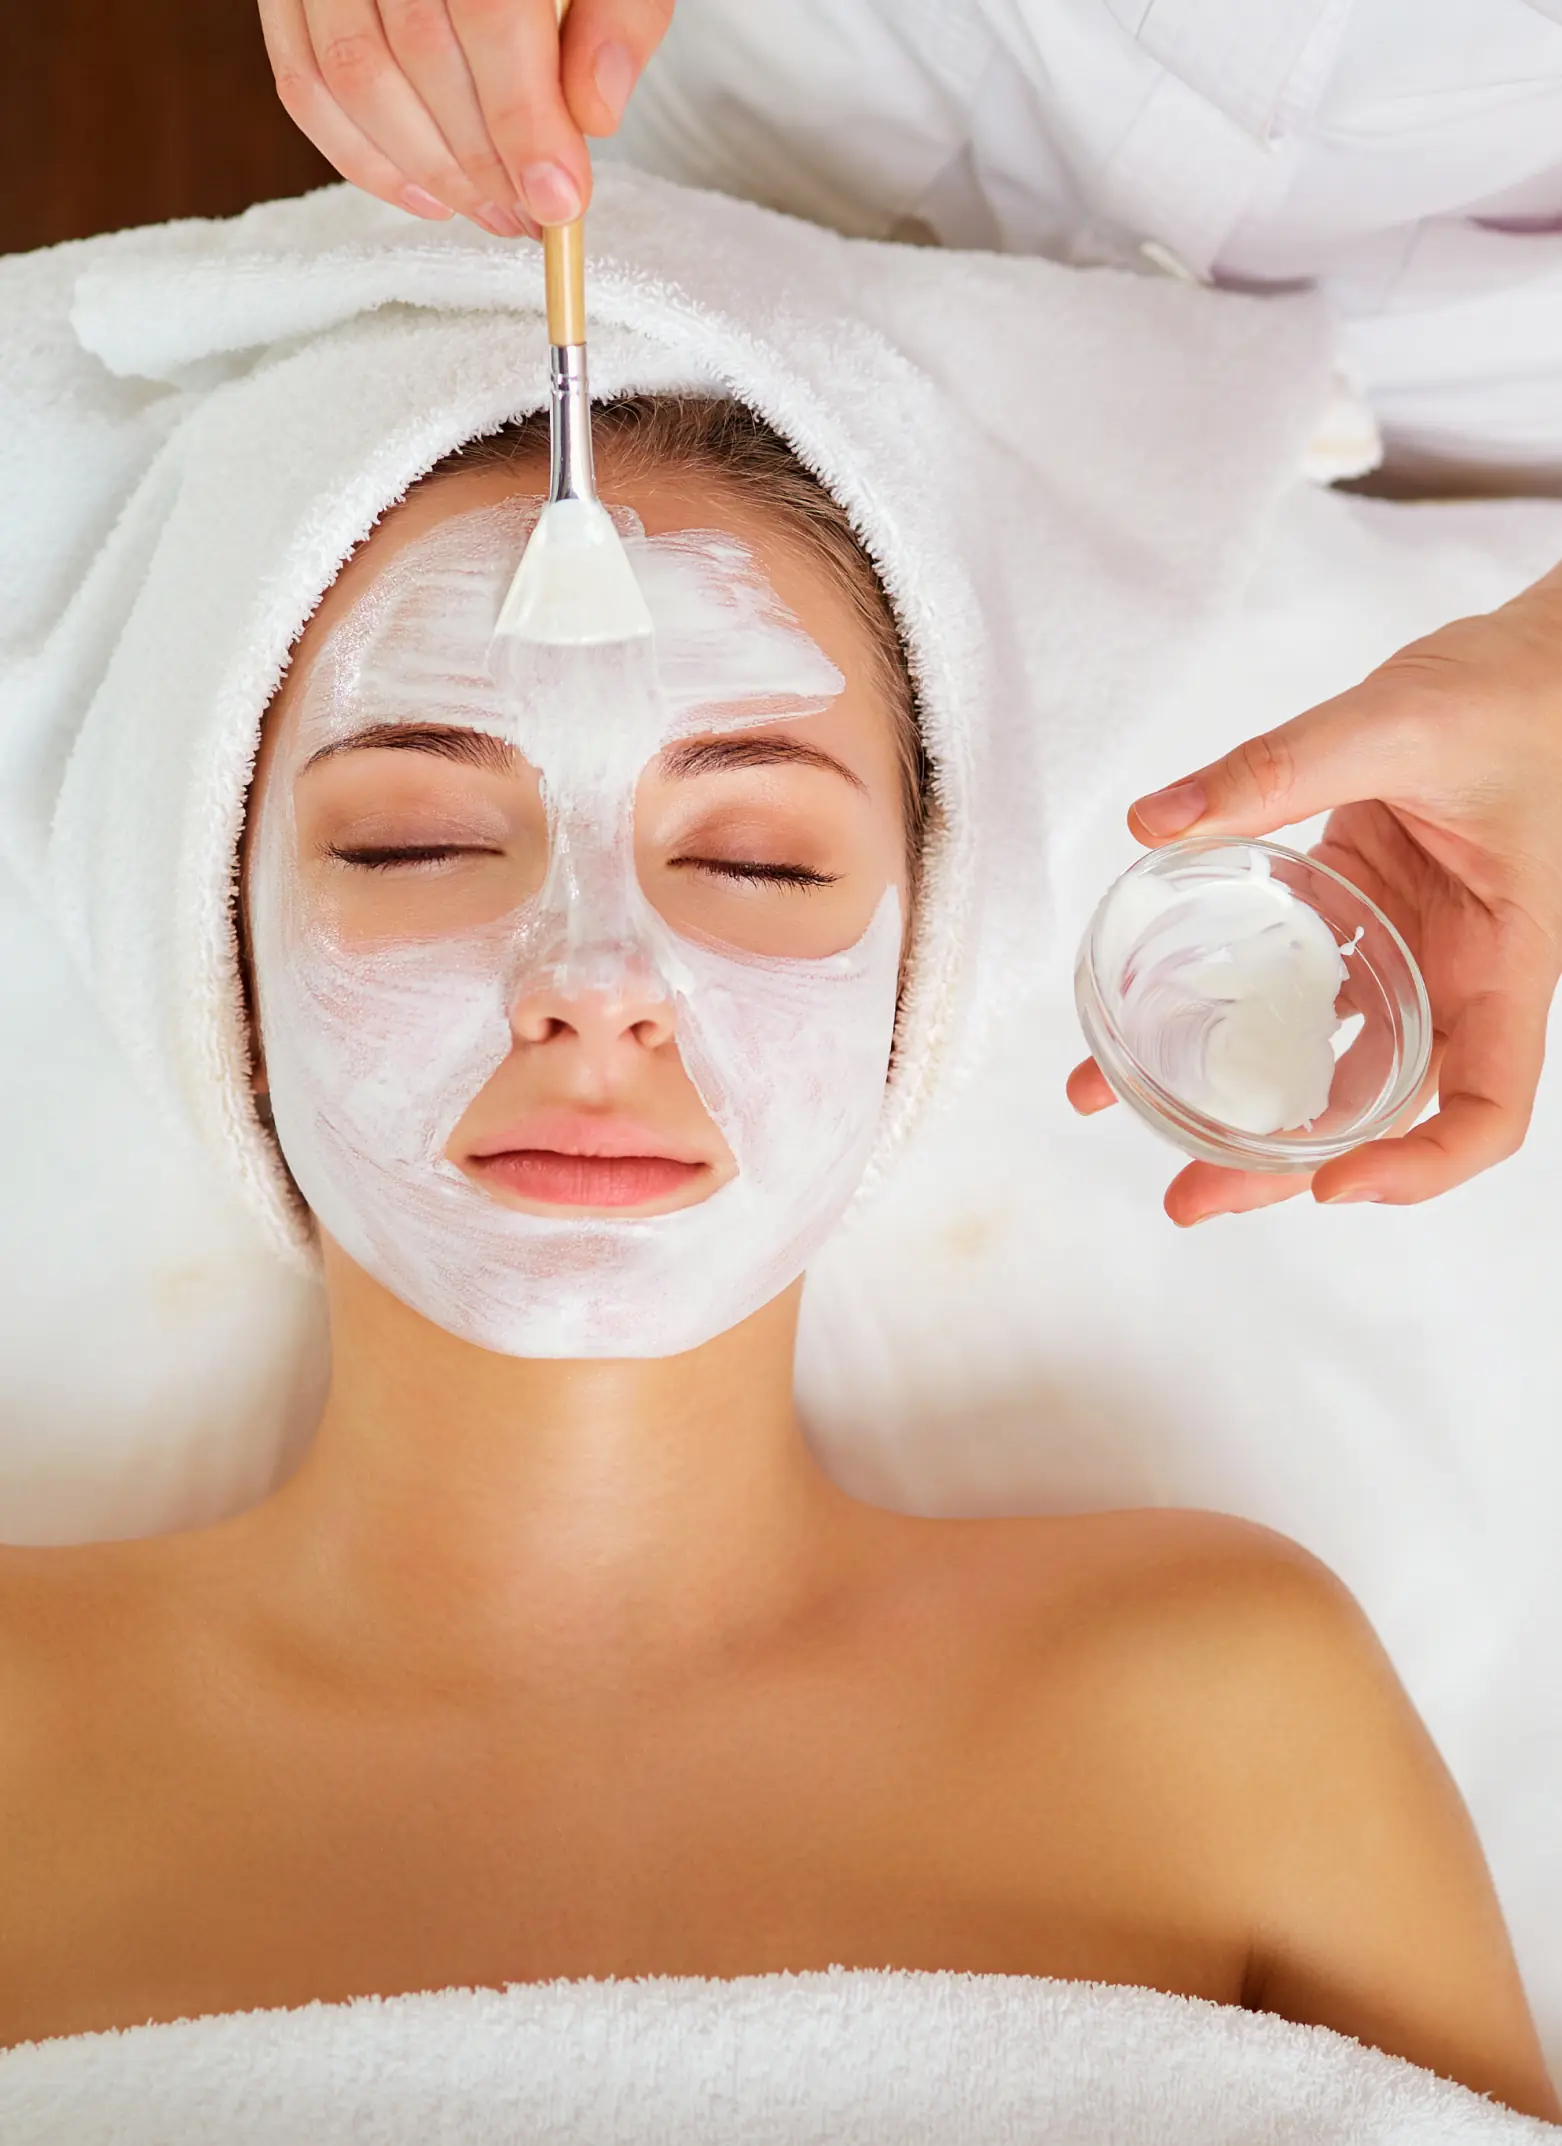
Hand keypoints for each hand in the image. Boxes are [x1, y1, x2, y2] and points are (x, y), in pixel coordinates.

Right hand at [259, 0, 673, 236]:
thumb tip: (593, 116)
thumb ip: (620, 14)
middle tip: (533, 214)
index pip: (489, 10)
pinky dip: (361, 156)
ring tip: (492, 210)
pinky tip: (426, 195)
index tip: (559, 198)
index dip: (523, 118)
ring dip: (427, 169)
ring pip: (352, 74)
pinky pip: (302, 80)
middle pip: (418, 50)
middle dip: (482, 159)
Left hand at [1069, 563, 1561, 1223]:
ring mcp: (1408, 952)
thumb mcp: (1396, 723)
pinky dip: (1231, 1011)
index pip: (1489, 1108)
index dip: (1419, 1166)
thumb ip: (1276, 769)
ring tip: (1138, 1124)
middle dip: (1286, 1167)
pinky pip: (1297, 987)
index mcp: (1508, 960)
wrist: (1543, 656)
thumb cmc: (1518, 691)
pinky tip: (1151, 1021)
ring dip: (1242, 1102)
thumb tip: (1158, 820)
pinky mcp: (1362, 916)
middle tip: (1189, 1198)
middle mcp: (1459, 976)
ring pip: (1329, 1060)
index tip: (1332, 1183)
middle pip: (1382, 1110)